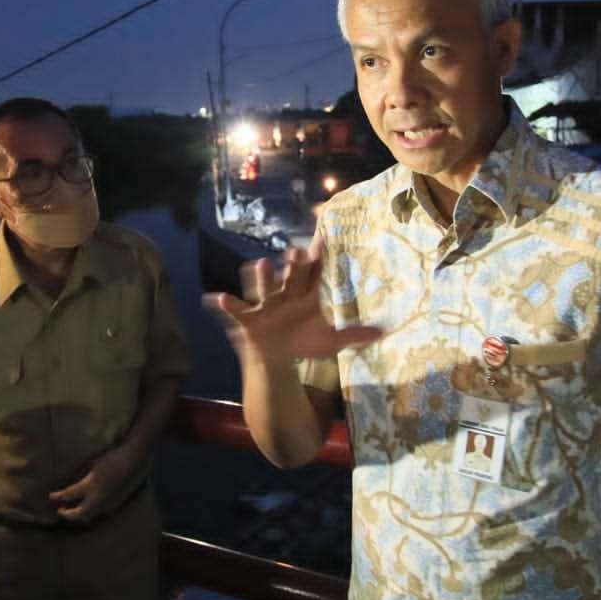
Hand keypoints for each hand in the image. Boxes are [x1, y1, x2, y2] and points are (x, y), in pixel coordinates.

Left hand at [49, 443, 133, 522]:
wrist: (133, 460)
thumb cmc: (112, 457)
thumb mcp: (93, 464)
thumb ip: (82, 476)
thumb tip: (72, 481)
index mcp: (90, 485)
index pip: (69, 494)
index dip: (58, 496)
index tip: (50, 496)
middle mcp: (98, 497)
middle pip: (79, 513)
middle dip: (68, 514)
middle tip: (60, 510)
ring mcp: (108, 501)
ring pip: (90, 515)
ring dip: (80, 515)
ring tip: (73, 510)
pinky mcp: (115, 502)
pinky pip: (100, 511)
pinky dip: (91, 511)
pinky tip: (90, 506)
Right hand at [203, 236, 380, 362]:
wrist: (275, 356)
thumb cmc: (302, 341)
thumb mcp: (329, 340)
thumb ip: (354, 334)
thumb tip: (385, 331)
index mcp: (304, 296)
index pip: (312, 274)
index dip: (316, 260)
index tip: (321, 243)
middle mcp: (283, 294)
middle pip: (288, 276)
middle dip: (290, 265)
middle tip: (295, 252)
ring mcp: (263, 304)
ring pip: (262, 287)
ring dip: (260, 277)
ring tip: (260, 264)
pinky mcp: (246, 318)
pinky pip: (234, 309)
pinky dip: (225, 303)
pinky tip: (215, 299)